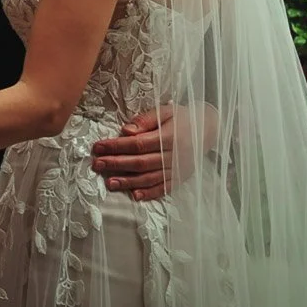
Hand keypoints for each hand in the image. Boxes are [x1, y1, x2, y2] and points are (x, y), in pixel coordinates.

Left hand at [90, 104, 219, 200]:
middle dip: (117, 164)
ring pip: (150, 178)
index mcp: (170, 136)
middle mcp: (175, 155)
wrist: (209, 129)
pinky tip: (135, 196)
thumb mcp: (166, 111)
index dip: (116, 147)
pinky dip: (150, 193)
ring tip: (110, 183)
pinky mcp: (182, 178)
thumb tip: (126, 131)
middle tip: (97, 165)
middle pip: (141, 163)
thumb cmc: (182, 118)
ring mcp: (179, 169)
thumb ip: (146, 120)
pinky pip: (165, 188)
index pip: (138, 144)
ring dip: (129, 182)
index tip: (98, 147)